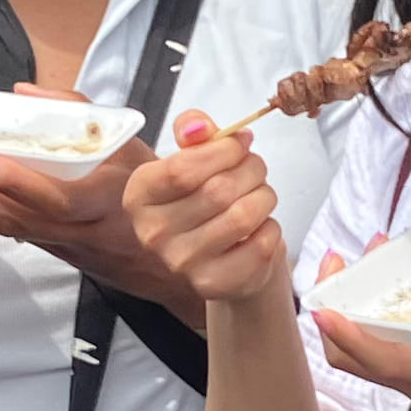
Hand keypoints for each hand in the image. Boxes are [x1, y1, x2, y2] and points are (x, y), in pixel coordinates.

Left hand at [0, 88, 190, 310]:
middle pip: (17, 218)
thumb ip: (83, 114)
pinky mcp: (56, 251)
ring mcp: (66, 245)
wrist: (176, 264)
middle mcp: (83, 229)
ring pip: (8, 226)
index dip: (20, 185)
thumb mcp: (135, 147)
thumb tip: (27, 93)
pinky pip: (13, 230)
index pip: (60, 200)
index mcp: (110, 200)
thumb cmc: (162, 196)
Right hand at [129, 113, 292, 311]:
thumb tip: (197, 127)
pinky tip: (259, 228)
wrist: (221, 254)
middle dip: (251, 170)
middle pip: (218, 190)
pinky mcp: (214, 284)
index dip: (223, 150)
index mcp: (139, 195)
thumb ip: (193, 131)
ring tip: (260, 196)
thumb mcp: (193, 158)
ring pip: (243, 215)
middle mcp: (152, 233)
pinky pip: (261, 245)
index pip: (183, 169)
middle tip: (256, 169)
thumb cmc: (205, 199)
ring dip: (264, 197)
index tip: (240, 143)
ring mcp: (181, 263)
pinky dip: (271, 229)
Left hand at [313, 242, 410, 410]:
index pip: (384, 361)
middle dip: (335, 319)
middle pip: (356, 362)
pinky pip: (386, 364)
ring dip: (352, 322)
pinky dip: (373, 333)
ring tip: (362, 271)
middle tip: (339, 268)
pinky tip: (393, 298)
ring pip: (367, 364)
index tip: (322, 308)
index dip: (348, 336)